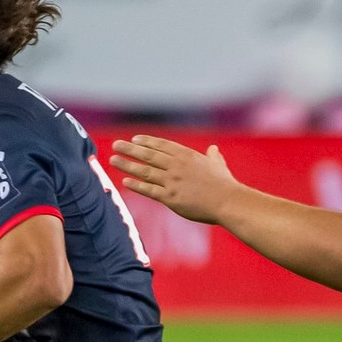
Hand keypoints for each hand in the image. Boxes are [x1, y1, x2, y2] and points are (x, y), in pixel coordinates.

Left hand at [109, 136, 242, 223]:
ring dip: (127, 165)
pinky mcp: (170, 198)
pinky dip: (136, 185)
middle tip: (115, 144)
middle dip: (129, 149)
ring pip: (144, 171)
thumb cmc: (225, 184)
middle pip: (148, 155)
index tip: (134, 139)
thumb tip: (214, 149)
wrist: (227, 201)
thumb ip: (213, 156)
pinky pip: (149, 190)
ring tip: (113, 160)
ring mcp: (172, 181)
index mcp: (187, 156)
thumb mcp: (218, 165)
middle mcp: (176, 166)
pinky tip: (125, 181)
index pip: (162, 145)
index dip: (146, 142)